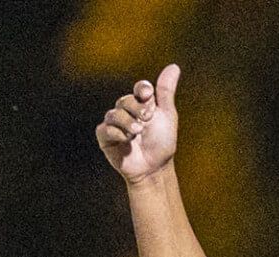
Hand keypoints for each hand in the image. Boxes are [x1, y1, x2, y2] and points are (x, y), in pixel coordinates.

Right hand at [96, 64, 180, 182]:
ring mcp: (114, 124)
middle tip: (147, 119)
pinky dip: (116, 132)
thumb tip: (174, 66)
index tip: (147, 94)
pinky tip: (126, 140)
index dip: (142, 89)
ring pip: (114, 114)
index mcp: (143, 104)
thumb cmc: (162, 143)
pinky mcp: (105, 138)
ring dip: (128, 122)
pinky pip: (104, 129)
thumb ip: (166, 92)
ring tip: (137, 132)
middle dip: (137, 108)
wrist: (154, 167)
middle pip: (125, 100)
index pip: (139, 88)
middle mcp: (127, 111)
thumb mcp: (166, 115)